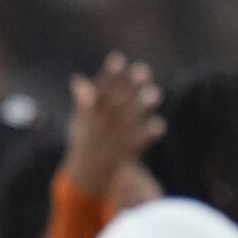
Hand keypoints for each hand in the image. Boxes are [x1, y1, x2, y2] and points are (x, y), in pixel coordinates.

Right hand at [64, 52, 166, 197]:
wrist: (86, 179)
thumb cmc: (85, 145)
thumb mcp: (79, 123)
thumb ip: (82, 102)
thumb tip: (77, 81)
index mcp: (88, 116)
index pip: (98, 91)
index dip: (108, 75)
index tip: (118, 59)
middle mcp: (99, 127)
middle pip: (115, 103)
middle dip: (128, 87)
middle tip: (143, 70)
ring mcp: (110, 141)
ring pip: (127, 122)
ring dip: (141, 108)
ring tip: (155, 94)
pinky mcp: (122, 156)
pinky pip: (136, 145)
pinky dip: (147, 136)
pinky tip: (159, 125)